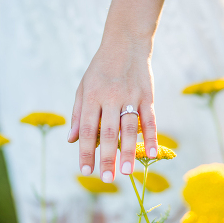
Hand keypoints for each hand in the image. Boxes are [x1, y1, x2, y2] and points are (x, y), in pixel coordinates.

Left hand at [67, 39, 157, 180]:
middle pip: (107, 132)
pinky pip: (150, 119)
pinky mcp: (148, 95)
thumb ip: (77, 114)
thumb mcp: (83, 87)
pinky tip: (152, 155)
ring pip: (129, 129)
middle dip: (106, 157)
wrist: (125, 43)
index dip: (85, 151)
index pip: (86, 129)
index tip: (85, 171)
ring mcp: (131, 96)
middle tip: (106, 179)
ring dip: (128, 152)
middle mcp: (110, 98)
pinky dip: (153, 137)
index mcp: (91, 97)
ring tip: (126, 173)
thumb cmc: (100, 69)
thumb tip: (70, 141)